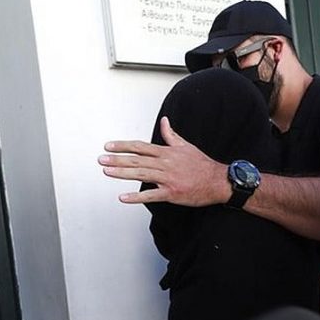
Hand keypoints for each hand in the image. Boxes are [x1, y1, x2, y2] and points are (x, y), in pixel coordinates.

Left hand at [98, 116, 229, 205]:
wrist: (218, 181)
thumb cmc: (202, 165)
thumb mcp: (186, 146)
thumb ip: (171, 135)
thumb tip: (164, 121)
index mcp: (167, 153)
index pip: (140, 147)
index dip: (123, 146)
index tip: (109, 146)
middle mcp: (165, 164)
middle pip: (137, 160)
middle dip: (117, 160)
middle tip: (101, 160)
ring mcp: (168, 179)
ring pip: (141, 174)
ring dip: (122, 173)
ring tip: (107, 172)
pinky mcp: (172, 193)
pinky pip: (151, 195)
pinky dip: (137, 197)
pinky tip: (124, 197)